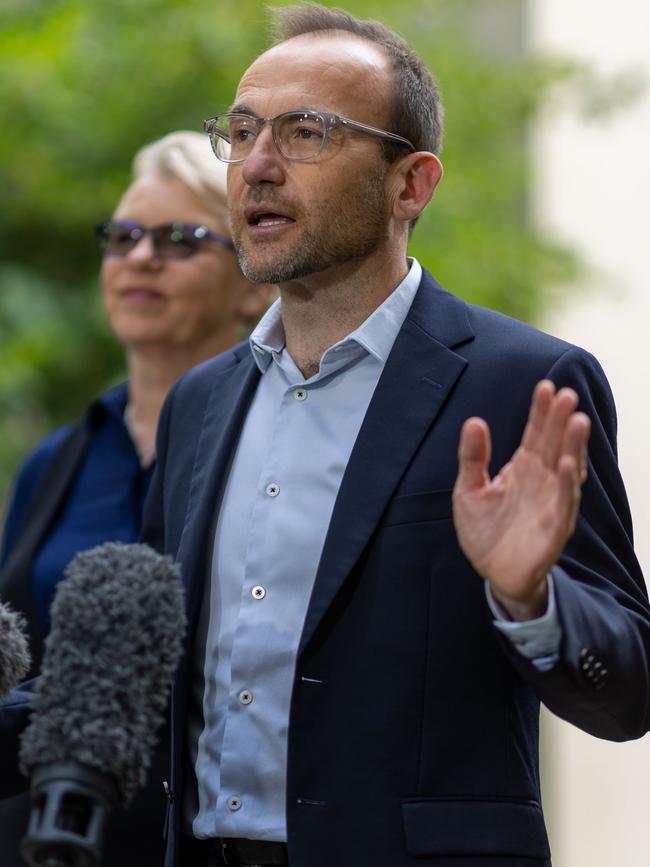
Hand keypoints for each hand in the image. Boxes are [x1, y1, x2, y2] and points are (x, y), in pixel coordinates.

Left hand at [452, 380, 590, 620]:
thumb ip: (472, 457)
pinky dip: (568, 485)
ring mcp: (551, 503)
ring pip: (567, 470)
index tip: (546, 387)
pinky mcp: (554, 529)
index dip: (541, 411)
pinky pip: (564, 504)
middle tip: (567, 394)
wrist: (493, 573)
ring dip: (573, 446)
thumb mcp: (469, 489)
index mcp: (523, 468)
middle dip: (561, 421)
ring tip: (577, 420)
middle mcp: (543, 481)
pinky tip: (569, 464)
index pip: (535, 434)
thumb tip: (474, 421)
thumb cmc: (485, 530)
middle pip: (554, 445)